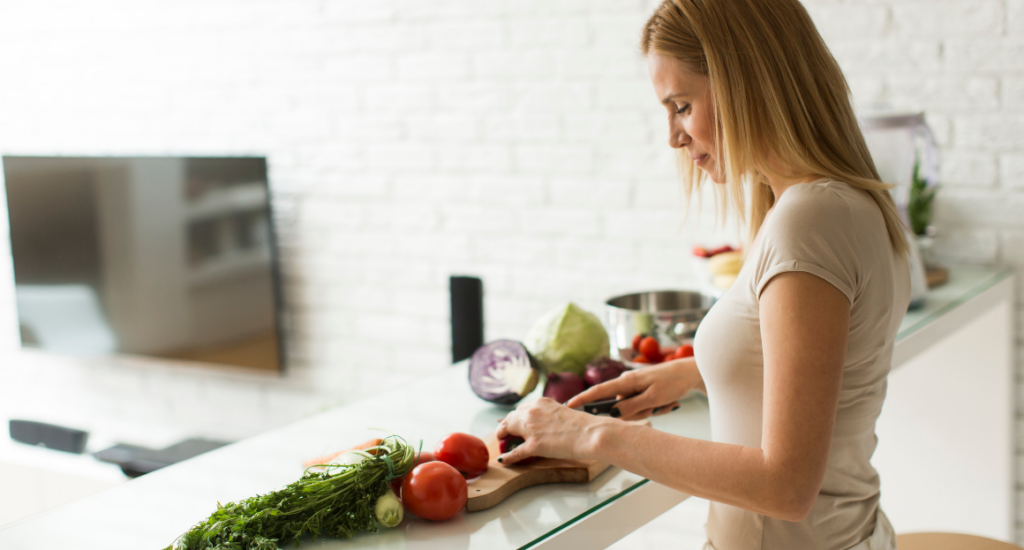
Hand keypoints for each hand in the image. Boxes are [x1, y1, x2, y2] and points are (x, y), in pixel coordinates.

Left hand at [495, 398, 606, 464]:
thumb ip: (550, 415)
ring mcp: (531, 429)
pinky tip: (503, 460)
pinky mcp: (533, 445)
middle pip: (511, 418)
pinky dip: (508, 457)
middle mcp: (532, 412)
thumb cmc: (583, 425)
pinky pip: (515, 452)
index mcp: (540, 402)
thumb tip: (545, 423)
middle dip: (505, 426)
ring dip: (503, 436)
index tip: (512, 422)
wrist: (590, 434)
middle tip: (504, 433)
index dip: (515, 417)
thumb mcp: (562, 412)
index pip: (521, 409)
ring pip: (508, 430)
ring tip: (501, 442)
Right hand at [565, 358, 703, 420]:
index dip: (582, 400)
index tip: (568, 406)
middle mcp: (627, 382)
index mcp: (626, 381)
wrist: (692, 372)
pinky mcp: (644, 389)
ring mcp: (635, 386)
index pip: (599, 392)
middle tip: (657, 407)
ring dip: (650, 410)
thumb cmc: (673, 382)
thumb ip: (631, 407)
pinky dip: (655, 407)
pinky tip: (668, 402)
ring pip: (634, 408)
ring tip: (666, 402)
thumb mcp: (652, 398)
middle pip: (620, 406)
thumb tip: (612, 414)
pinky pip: (643, 405)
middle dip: (637, 412)